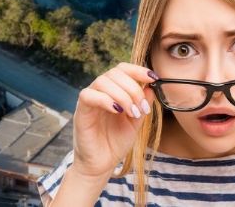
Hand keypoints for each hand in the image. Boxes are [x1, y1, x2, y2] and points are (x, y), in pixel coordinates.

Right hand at [72, 62, 157, 177]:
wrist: (102, 164)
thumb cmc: (116, 142)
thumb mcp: (136, 121)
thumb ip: (143, 103)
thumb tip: (151, 86)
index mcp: (114, 90)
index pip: (123, 69)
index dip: (138, 70)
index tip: (153, 78)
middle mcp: (100, 91)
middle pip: (115, 73)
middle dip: (133, 88)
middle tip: (142, 107)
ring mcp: (90, 100)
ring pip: (103, 81)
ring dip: (123, 95)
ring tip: (132, 113)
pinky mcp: (81, 111)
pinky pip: (89, 95)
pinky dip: (106, 100)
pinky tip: (118, 111)